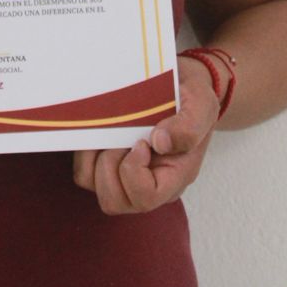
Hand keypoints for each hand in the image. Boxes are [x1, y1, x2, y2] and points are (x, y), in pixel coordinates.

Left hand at [72, 55, 218, 214]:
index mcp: (176, 176)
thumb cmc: (191, 97)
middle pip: (115, 201)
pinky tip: (100, 132)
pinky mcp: (108, 166)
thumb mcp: (202, 103)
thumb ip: (189, 126)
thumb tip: (160, 143)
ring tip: (110, 133)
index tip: (140, 141)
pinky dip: (85, 152)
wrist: (181, 85)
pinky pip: (84, 171)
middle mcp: (151, 184)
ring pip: (94, 186)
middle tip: (121, 136)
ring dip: (94, 157)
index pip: (146, 197)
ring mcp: (127, 177)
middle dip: (109, 164)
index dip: (133, 171)